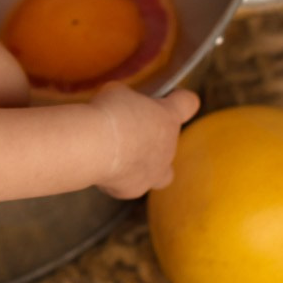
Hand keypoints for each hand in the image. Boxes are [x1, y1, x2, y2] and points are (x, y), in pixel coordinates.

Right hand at [91, 83, 199, 197]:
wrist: (93, 146)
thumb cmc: (109, 114)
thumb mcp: (118, 92)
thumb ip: (129, 100)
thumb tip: (123, 106)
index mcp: (169, 117)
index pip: (188, 103)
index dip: (179, 99)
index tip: (169, 96)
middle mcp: (168, 147)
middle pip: (170, 140)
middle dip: (152, 135)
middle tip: (128, 128)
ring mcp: (154, 172)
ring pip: (160, 173)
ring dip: (145, 164)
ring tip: (122, 156)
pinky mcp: (133, 189)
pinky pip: (130, 184)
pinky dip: (118, 177)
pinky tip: (103, 166)